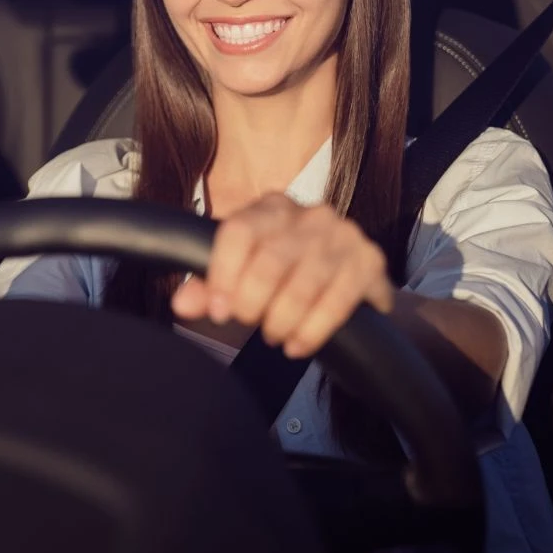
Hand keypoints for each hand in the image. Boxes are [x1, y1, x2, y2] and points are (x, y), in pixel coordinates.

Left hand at [171, 194, 393, 358]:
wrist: (348, 283)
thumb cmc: (281, 277)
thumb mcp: (242, 276)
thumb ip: (209, 287)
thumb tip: (181, 304)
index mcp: (270, 207)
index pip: (238, 231)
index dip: (222, 274)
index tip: (217, 311)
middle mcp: (309, 213)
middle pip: (270, 260)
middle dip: (252, 302)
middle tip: (247, 323)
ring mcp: (343, 234)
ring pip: (304, 283)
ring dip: (282, 319)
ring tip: (273, 337)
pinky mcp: (370, 261)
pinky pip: (338, 300)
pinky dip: (314, 329)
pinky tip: (298, 345)